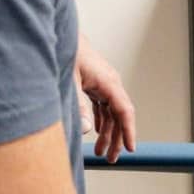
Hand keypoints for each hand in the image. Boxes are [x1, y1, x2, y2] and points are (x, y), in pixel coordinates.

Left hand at [74, 33, 135, 162]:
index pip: (125, 111)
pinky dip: (101, 122)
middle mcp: (110, 84)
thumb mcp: (70, 81)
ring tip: (101, 152)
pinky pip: (103, 107)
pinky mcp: (95, 84)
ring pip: (111, 113)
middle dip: (117, 138)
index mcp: (109, 82)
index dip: (129, 131)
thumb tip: (85, 130)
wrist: (62, 35)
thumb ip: (77, 106)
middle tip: (112, 158)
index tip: (131, 149)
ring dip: (108, 132)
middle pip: (119, 116)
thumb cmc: (68, 52)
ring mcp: (103, 84)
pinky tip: (96, 132)